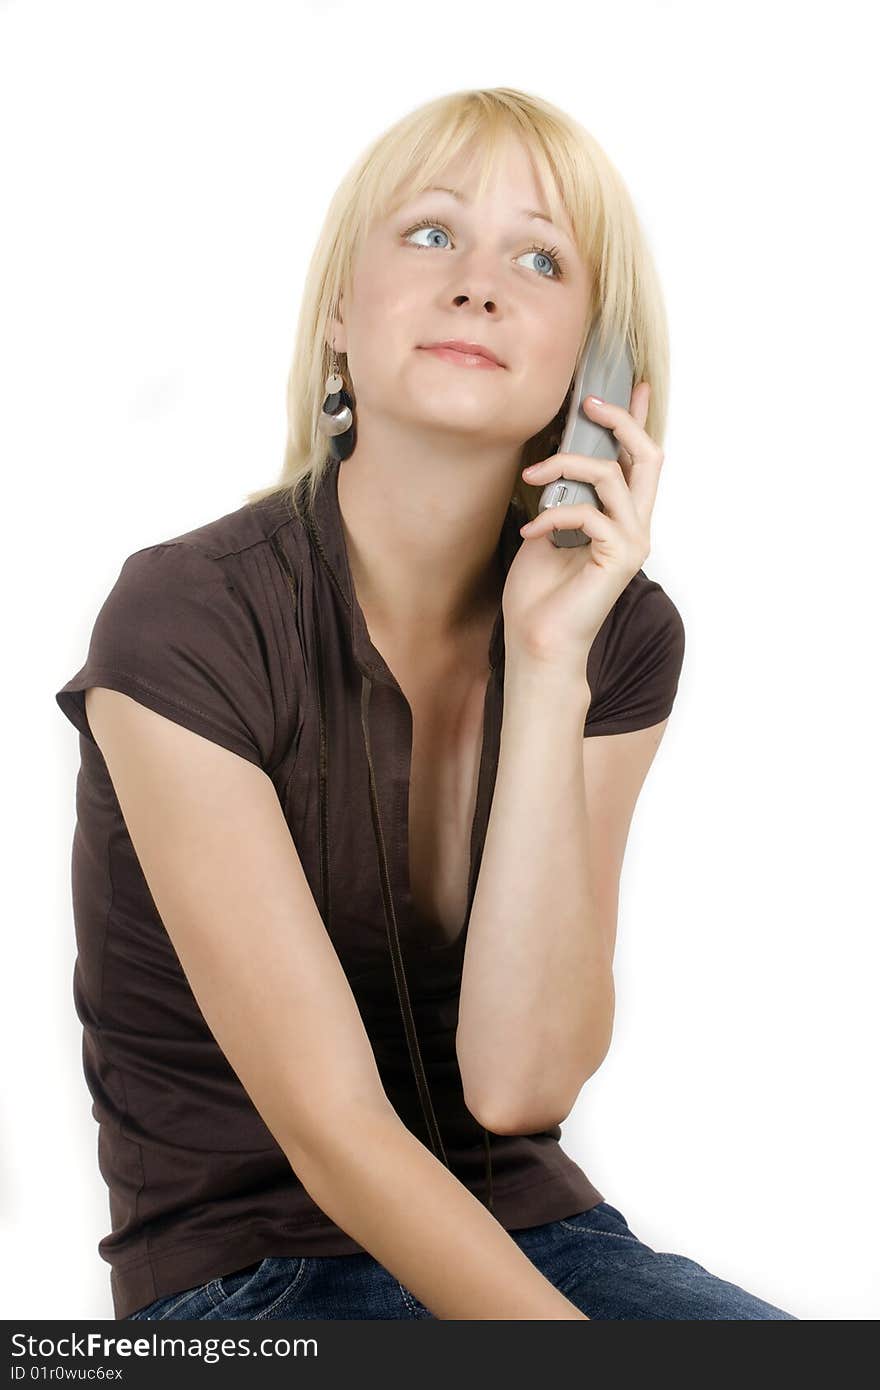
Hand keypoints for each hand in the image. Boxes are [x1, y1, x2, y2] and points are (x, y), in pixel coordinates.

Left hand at [501, 381, 662, 674]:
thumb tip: (553, 459)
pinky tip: (531, 534)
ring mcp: (632, 542)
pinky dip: (553, 516)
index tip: (635, 385)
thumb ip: (562, 496)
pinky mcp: (620, 558)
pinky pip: (589, 512)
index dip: (638, 420)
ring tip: (530, 478)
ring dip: (564, 465)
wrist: (537, 643)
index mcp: (621, 518)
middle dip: (620, 420)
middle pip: (647, 456)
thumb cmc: (538, 593)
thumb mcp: (546, 529)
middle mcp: (635, 527)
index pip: (637, 460)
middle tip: (587, 402)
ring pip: (611, 475)